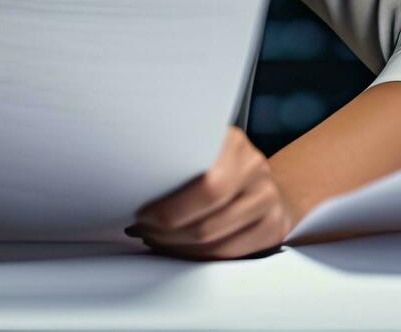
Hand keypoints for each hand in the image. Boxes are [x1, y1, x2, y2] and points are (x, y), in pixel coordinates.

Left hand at [128, 127, 300, 259]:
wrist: (262, 182)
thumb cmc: (216, 165)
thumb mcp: (199, 148)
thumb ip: (174, 157)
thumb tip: (126, 184)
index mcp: (233, 143)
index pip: (205, 188)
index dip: (168, 209)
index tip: (141, 213)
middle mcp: (256, 169)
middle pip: (206, 222)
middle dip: (165, 233)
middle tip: (141, 230)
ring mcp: (268, 201)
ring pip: (214, 243)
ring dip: (175, 247)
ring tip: (152, 238)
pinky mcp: (274, 229)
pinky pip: (228, 255)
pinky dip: (196, 256)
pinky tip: (177, 247)